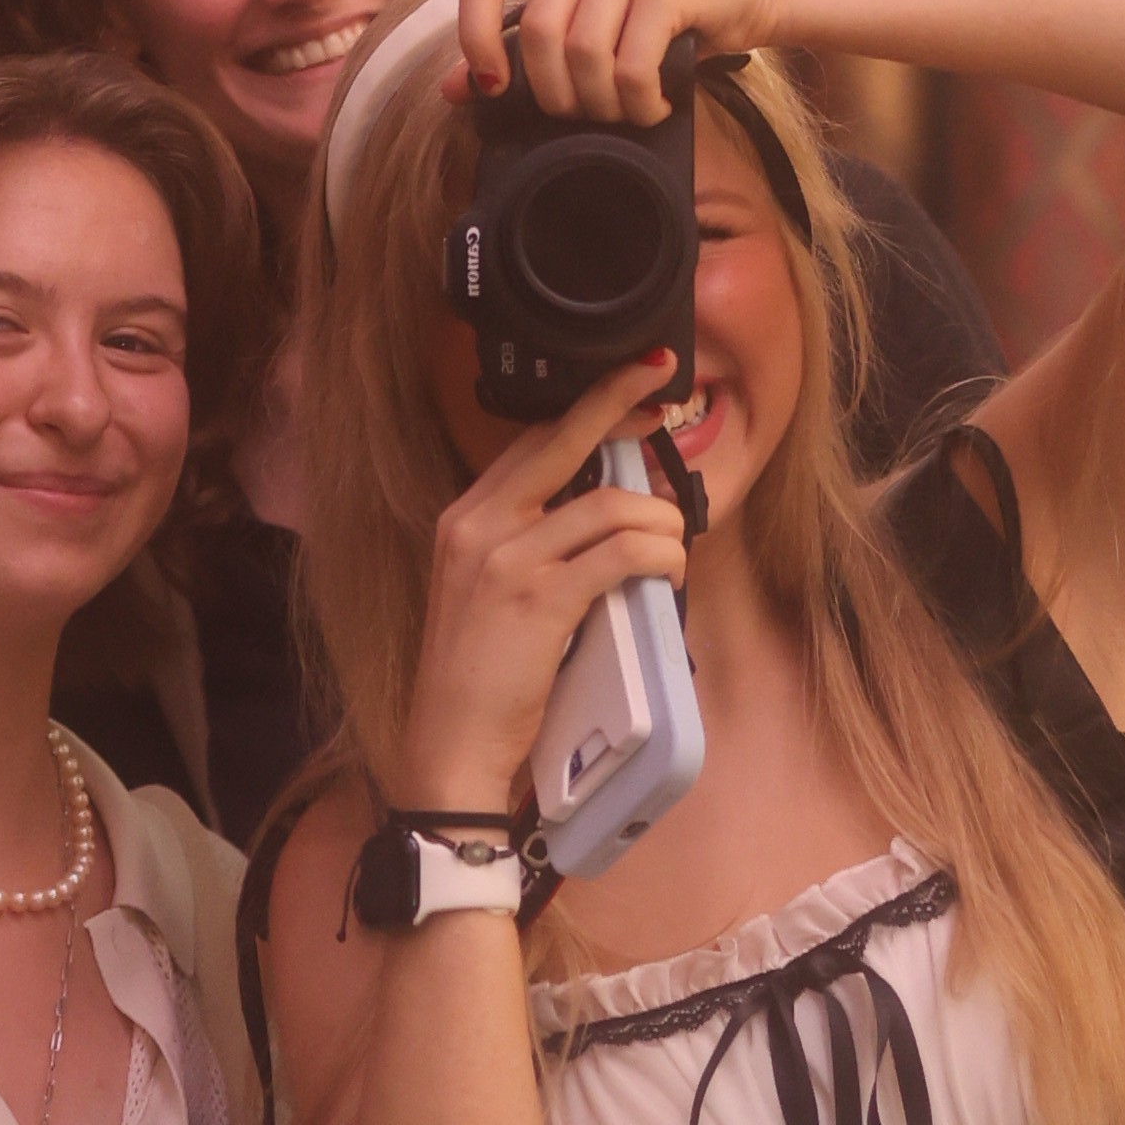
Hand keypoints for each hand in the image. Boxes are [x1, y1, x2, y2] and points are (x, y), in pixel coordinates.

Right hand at [393, 354, 692, 816]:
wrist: (450, 743)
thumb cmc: (480, 674)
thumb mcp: (487, 589)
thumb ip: (529, 542)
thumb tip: (602, 506)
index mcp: (464, 517)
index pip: (532, 440)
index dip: (587, 408)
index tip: (630, 381)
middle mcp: (478, 525)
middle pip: (561, 441)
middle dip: (619, 405)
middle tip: (662, 387)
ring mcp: (506, 560)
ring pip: (610, 505)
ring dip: (660, 520)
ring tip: (674, 546)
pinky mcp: (539, 599)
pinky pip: (620, 553)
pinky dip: (658, 554)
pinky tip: (669, 568)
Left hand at [454, 0, 782, 127]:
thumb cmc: (671, 13)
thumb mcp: (594, 22)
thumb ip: (523, 48)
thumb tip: (454, 88)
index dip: (474, 37)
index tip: (494, 86)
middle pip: (536, 31)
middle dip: (557, 93)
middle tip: (586, 114)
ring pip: (582, 53)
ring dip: (603, 104)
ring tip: (628, 110)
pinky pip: (629, 64)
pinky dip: (639, 102)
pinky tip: (656, 104)